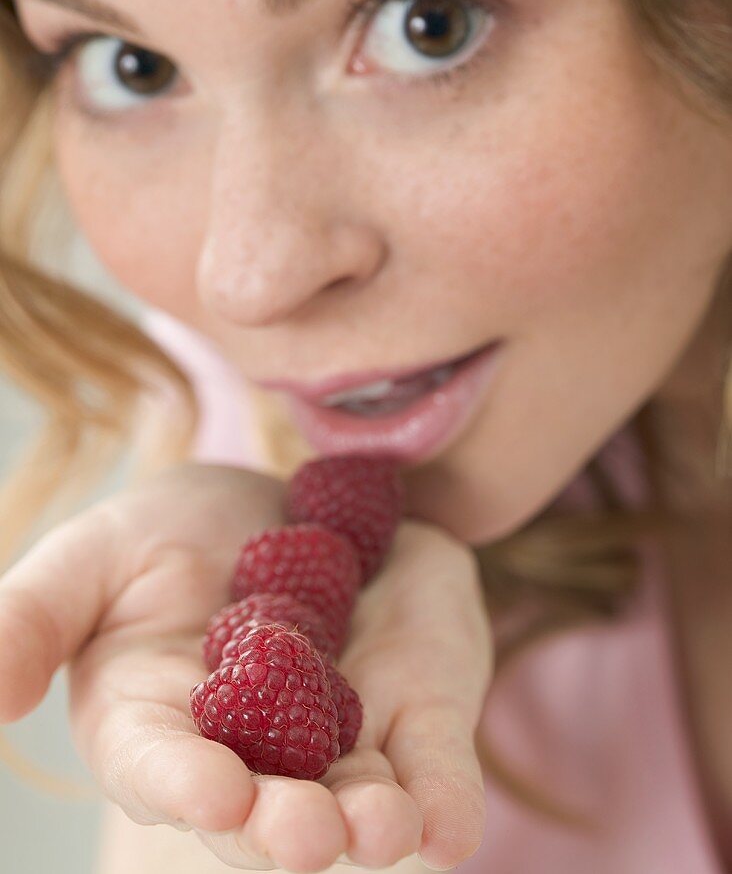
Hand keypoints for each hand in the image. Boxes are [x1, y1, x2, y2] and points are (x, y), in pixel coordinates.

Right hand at [0, 463, 491, 871]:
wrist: (290, 494)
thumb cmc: (178, 532)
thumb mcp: (99, 551)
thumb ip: (35, 615)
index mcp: (158, 721)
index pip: (161, 765)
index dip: (183, 781)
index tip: (213, 789)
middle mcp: (249, 748)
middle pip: (262, 803)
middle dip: (283, 826)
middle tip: (308, 836)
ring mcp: (337, 732)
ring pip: (351, 794)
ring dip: (370, 822)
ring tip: (386, 829)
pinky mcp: (409, 705)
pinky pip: (428, 758)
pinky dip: (443, 795)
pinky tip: (451, 829)